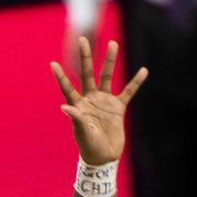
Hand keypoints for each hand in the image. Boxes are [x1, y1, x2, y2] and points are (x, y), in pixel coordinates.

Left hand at [54, 34, 147, 167]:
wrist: (104, 157)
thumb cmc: (89, 147)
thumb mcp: (82, 133)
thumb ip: (76, 119)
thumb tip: (65, 106)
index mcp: (78, 105)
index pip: (68, 87)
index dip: (61, 76)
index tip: (52, 63)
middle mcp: (90, 99)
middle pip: (87, 74)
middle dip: (85, 57)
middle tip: (83, 39)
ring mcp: (104, 101)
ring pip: (107, 77)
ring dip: (109, 61)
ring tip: (113, 44)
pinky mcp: (118, 108)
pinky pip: (128, 92)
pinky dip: (135, 82)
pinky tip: (143, 71)